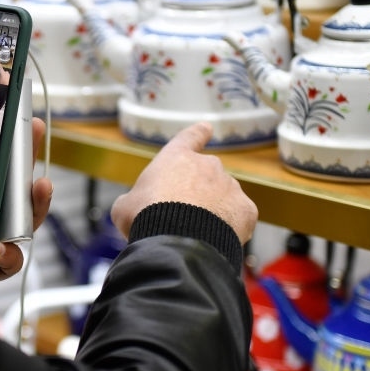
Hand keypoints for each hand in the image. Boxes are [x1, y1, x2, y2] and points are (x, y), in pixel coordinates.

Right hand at [110, 122, 257, 244]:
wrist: (176, 242)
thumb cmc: (146, 218)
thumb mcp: (124, 206)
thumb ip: (135, 199)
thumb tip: (133, 206)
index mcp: (177, 158)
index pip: (190, 137)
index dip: (198, 134)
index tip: (207, 128)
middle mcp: (208, 166)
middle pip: (206, 176)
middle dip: (198, 193)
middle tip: (182, 218)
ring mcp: (230, 186)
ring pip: (223, 197)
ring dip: (214, 211)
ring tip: (197, 234)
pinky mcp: (245, 209)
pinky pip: (239, 217)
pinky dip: (230, 227)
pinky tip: (215, 239)